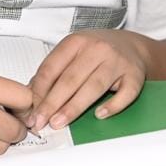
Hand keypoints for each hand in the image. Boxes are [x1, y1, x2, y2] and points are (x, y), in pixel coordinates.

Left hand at [26, 30, 149, 130]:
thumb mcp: (72, 53)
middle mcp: (97, 49)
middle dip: (52, 103)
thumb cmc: (97, 52)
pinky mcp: (135, 75)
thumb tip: (29, 96)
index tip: (31, 111)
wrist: (132, 46)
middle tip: (41, 122)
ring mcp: (117, 61)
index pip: (52, 68)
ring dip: (74, 107)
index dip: (39, 92)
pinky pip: (125, 93)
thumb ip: (52, 72)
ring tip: (60, 122)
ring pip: (94, 87)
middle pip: (70, 79)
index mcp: (76, 42)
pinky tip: (99, 115)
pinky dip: (113, 106)